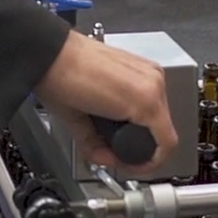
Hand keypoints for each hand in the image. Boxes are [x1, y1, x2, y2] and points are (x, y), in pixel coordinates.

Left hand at [35, 31, 176, 171]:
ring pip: (157, 114)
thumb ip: (96, 148)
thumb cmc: (60, 79)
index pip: (166, 144)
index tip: (133, 166)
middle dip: (139, 147)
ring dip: (138, 129)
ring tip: (112, 133)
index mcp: (144, 100)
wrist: (50, 51)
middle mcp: (152, 83)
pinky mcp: (140, 64)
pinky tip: (116, 114)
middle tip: (116, 153)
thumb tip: (104, 157)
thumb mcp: (78, 125)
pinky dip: (137, 111)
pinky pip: (150, 96)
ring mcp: (148, 71)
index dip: (149, 163)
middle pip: (162, 130)